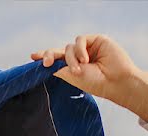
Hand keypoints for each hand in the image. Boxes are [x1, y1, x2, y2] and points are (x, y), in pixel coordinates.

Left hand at [31, 34, 147, 121]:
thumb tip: (45, 60)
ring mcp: (87, 48)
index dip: (45, 56)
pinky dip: (80, 49)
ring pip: (69, 47)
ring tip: (79, 69)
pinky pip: (80, 40)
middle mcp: (78, 57)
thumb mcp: (72, 76)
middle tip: (46, 63)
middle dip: (50, 56)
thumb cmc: (95, 83)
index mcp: (72, 67)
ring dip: (71, 58)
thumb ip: (58, 67)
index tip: (32, 57)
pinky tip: (86, 59)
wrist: (115, 81)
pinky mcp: (96, 40)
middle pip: (59, 51)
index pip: (56, 59)